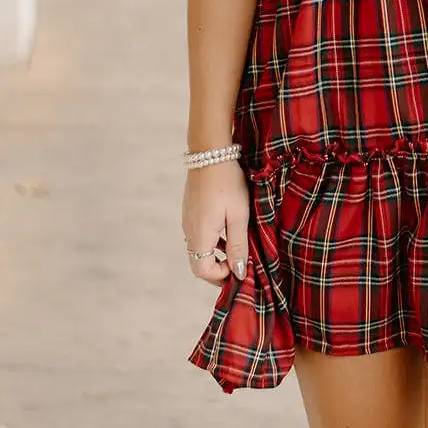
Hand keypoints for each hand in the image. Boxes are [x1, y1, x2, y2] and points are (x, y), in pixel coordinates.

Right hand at [181, 160, 249, 285]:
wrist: (210, 151)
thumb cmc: (228, 183)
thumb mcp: (239, 215)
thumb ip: (238, 245)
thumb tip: (239, 273)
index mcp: (199, 235)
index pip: (203, 270)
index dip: (221, 276)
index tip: (240, 270)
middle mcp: (188, 230)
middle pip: (199, 261)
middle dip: (219, 268)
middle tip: (240, 264)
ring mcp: (187, 219)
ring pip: (199, 248)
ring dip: (217, 253)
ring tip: (238, 247)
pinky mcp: (190, 210)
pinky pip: (199, 233)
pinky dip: (213, 239)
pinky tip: (228, 229)